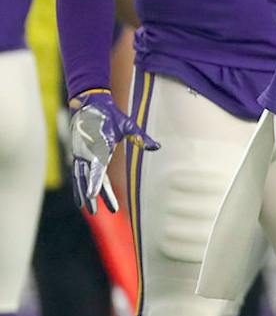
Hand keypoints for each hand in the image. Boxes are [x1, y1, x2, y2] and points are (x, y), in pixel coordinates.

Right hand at [68, 89, 158, 213]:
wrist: (90, 103)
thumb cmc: (110, 115)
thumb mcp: (127, 124)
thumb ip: (139, 137)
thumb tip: (156, 147)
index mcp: (97, 147)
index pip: (95, 170)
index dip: (93, 184)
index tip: (91, 196)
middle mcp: (85, 152)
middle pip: (86, 179)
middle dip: (90, 195)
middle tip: (95, 212)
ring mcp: (80, 153)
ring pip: (80, 178)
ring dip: (83, 193)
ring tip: (90, 210)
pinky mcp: (78, 154)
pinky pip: (78, 173)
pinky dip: (79, 185)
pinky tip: (82, 197)